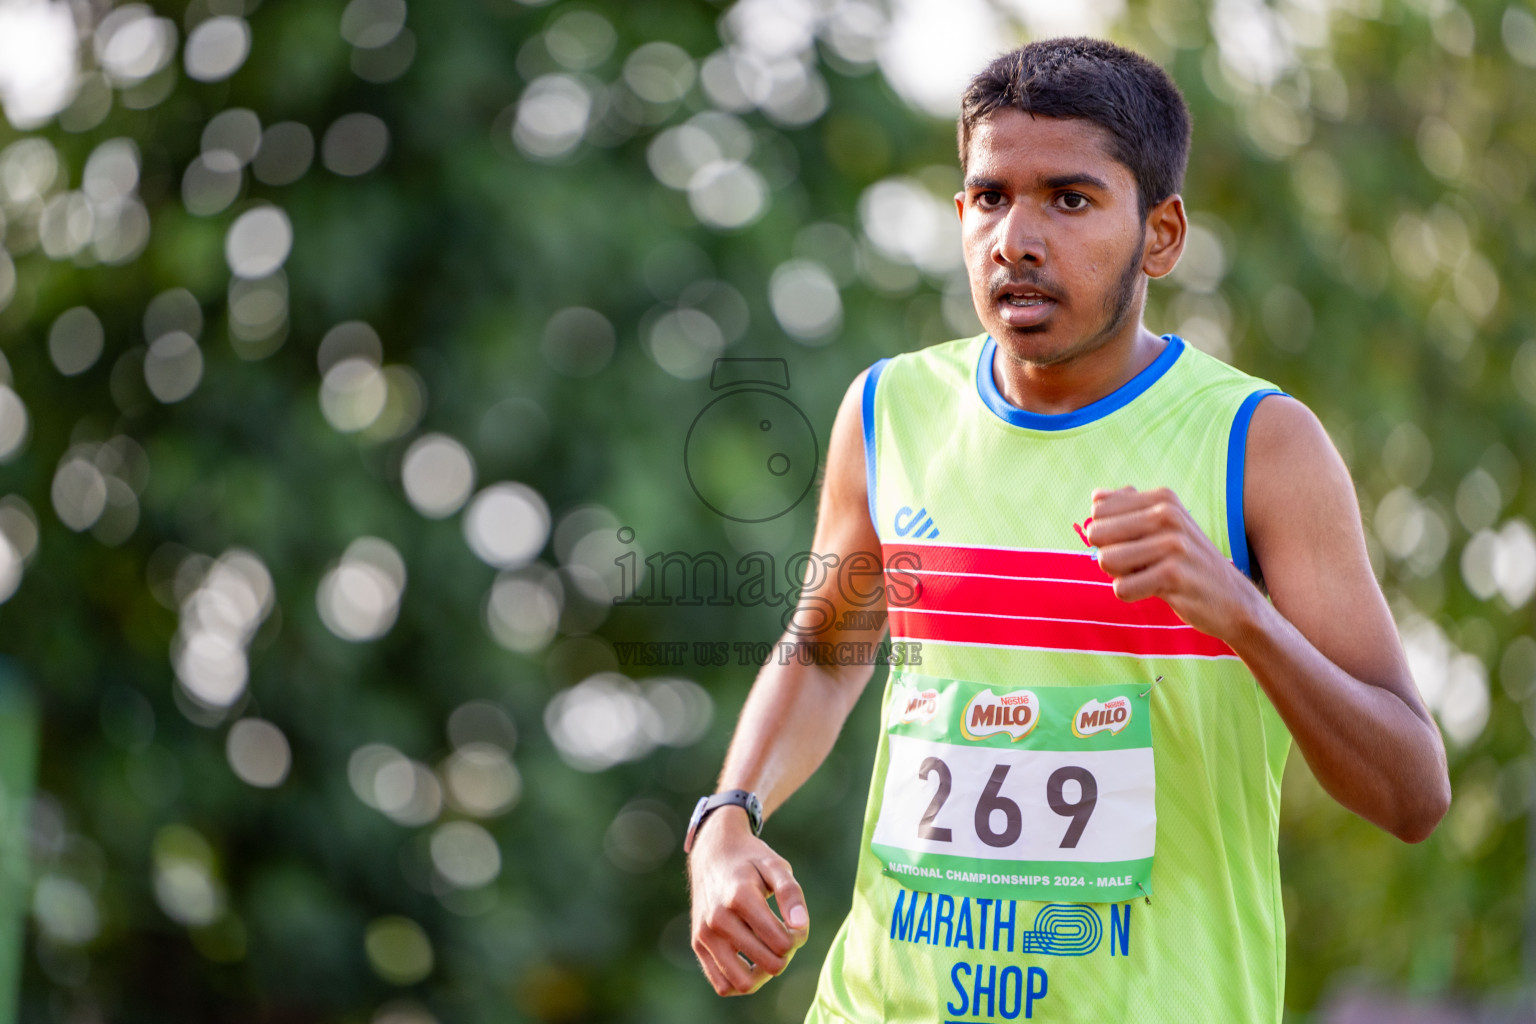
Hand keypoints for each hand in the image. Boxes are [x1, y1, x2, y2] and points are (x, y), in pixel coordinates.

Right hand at [688, 808, 809, 995]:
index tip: (796, 924)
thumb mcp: (776, 866)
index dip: (798, 937)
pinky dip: (741, 981)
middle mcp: (718, 919)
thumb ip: (791, 894)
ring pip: (742, 983)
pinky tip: (752, 961)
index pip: (781, 942)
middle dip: (785, 955)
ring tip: (769, 952)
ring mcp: (705, 934)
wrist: (712, 852)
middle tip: (784, 937)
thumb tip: (800, 926)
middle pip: (767, 964)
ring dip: (764, 975)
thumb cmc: (750, 860)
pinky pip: (722, 984)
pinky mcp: (698, 944)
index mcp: (740, 897)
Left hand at [1085, 486, 1262, 640]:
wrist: (1234, 600)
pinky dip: (1132, 594)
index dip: (1108, 533)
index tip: (1135, 543)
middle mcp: (1167, 514)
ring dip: (1120, 575)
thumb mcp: (1165, 528)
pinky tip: (1158, 591)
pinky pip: (1122, 588)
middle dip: (1110, 555)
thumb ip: (1129, 508)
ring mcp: (1173, 543)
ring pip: (1105, 559)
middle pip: (1096, 533)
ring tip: (1149, 576)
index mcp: (1162, 498)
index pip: (1098, 509)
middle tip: (1141, 564)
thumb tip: (1096, 495)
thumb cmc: (1188, 563)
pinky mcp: (1174, 575)